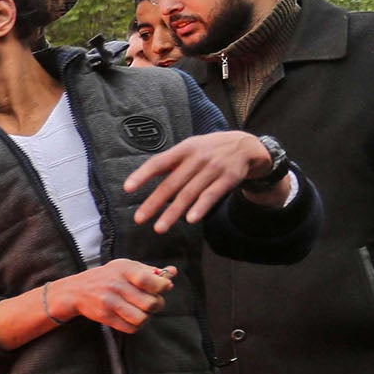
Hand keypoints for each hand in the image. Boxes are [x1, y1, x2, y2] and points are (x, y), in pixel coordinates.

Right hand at [54, 259, 176, 333]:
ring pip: (142, 318)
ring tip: (142, 311)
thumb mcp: (125, 267)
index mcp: (124, 269)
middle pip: (151, 303)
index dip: (163, 287)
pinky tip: (131, 319)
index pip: (151, 281)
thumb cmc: (107, 277)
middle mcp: (116, 285)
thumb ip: (150, 270)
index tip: (163, 288)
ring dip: (146, 317)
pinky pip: (130, 328)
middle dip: (157, 305)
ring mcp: (109, 301)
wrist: (76, 291)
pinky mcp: (104, 316)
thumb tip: (173, 273)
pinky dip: (136, 326)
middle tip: (152, 303)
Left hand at [125, 131, 282, 232]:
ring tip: (159, 228)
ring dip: (173, 212)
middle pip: (172, 183)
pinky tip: (190, 220)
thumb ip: (170, 163)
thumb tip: (143, 177)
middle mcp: (197, 158)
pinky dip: (200, 207)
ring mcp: (214, 168)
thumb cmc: (209, 150)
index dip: (142, 175)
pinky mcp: (228, 178)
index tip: (127, 188)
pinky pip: (212, 195)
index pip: (158, 162)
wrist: (246, 145)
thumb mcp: (190, 148)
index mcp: (184, 149)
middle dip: (154, 202)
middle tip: (139, 219)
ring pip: (189, 193)